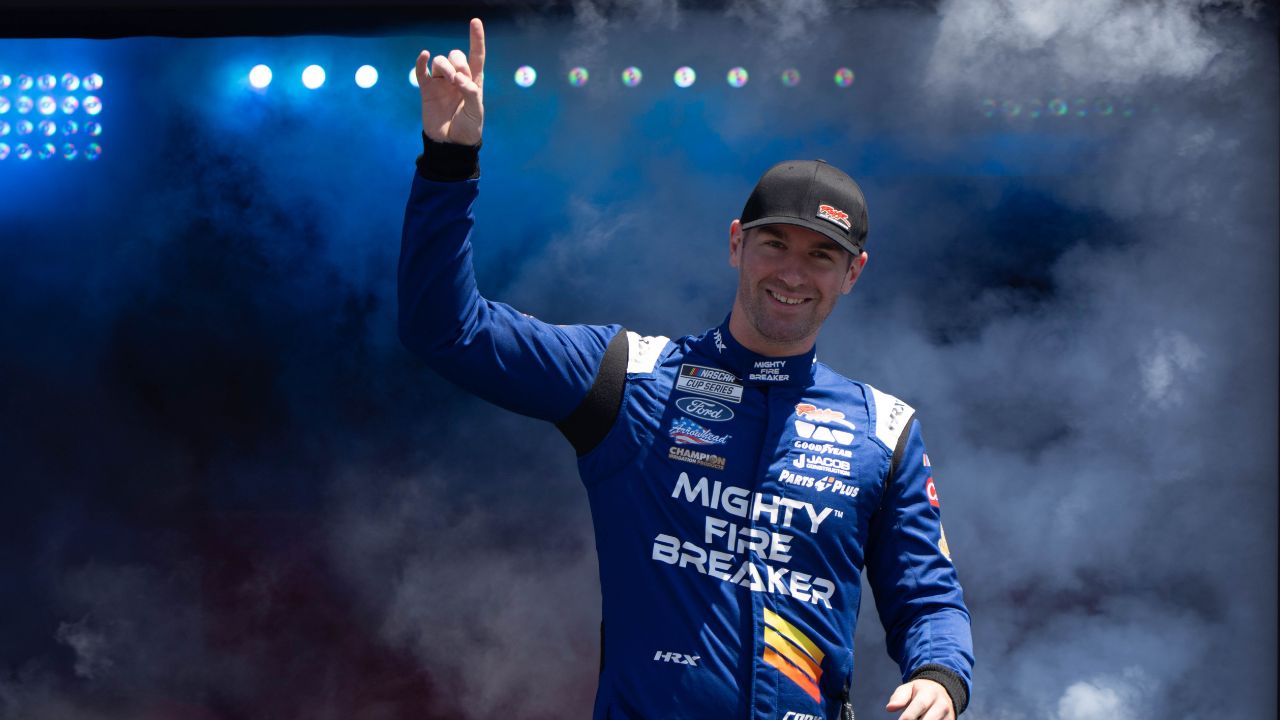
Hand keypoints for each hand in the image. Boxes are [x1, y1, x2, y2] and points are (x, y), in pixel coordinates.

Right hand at [415, 17, 484, 145]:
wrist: (451, 144)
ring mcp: (441, 83)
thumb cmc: (468, 128)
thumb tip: (458, 78)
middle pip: (456, 55)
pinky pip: (422, 71)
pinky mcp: (427, 90)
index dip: (476, 39)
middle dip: (458, 62)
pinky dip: (421, 62)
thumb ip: (471, 92)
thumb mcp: (476, 112)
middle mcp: (457, 79)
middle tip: (459, 80)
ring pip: (440, 61)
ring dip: (445, 66)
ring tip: (449, 81)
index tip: (475, 21)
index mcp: (473, 82)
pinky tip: (424, 56)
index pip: (476, 56)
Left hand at [885, 679, 954, 719]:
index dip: (909, 716)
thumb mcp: (908, 689)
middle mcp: (942, 705)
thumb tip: (889, 708)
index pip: (920, 705)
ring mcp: (949, 716)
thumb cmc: (919, 692)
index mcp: (930, 693)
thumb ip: (899, 697)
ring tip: (914, 719)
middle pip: (929, 719)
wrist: (942, 692)